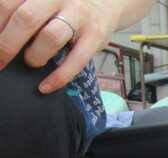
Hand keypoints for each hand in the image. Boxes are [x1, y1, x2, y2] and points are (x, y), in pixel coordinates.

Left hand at [0, 0, 152, 92]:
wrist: (105, 5)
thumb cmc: (66, 7)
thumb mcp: (43, 2)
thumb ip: (22, 11)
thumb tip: (2, 37)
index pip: (8, 4)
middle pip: (27, 19)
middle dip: (8, 44)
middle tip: (1, 60)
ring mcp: (80, 16)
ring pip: (51, 37)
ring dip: (35, 55)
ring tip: (31, 62)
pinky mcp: (96, 36)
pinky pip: (76, 60)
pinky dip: (59, 77)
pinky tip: (46, 86)